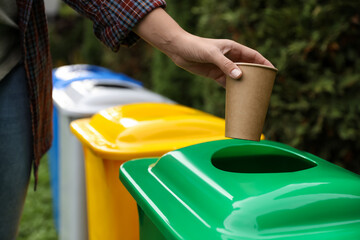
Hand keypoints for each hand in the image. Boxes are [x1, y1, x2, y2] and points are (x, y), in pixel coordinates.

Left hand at [134, 8, 272, 86]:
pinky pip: (227, 83)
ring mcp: (222, 66)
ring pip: (238, 77)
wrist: (179, 50)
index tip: (273, 71)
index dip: (263, 63)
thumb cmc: (196, 47)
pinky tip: (237, 97)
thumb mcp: (212, 54)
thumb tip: (240, 77)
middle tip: (265, 87)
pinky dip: (232, 89)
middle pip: (247, 67)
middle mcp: (230, 57)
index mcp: (233, 48)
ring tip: (253, 95)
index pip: (253, 55)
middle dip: (256, 76)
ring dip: (244, 84)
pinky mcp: (214, 74)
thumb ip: (226, 65)